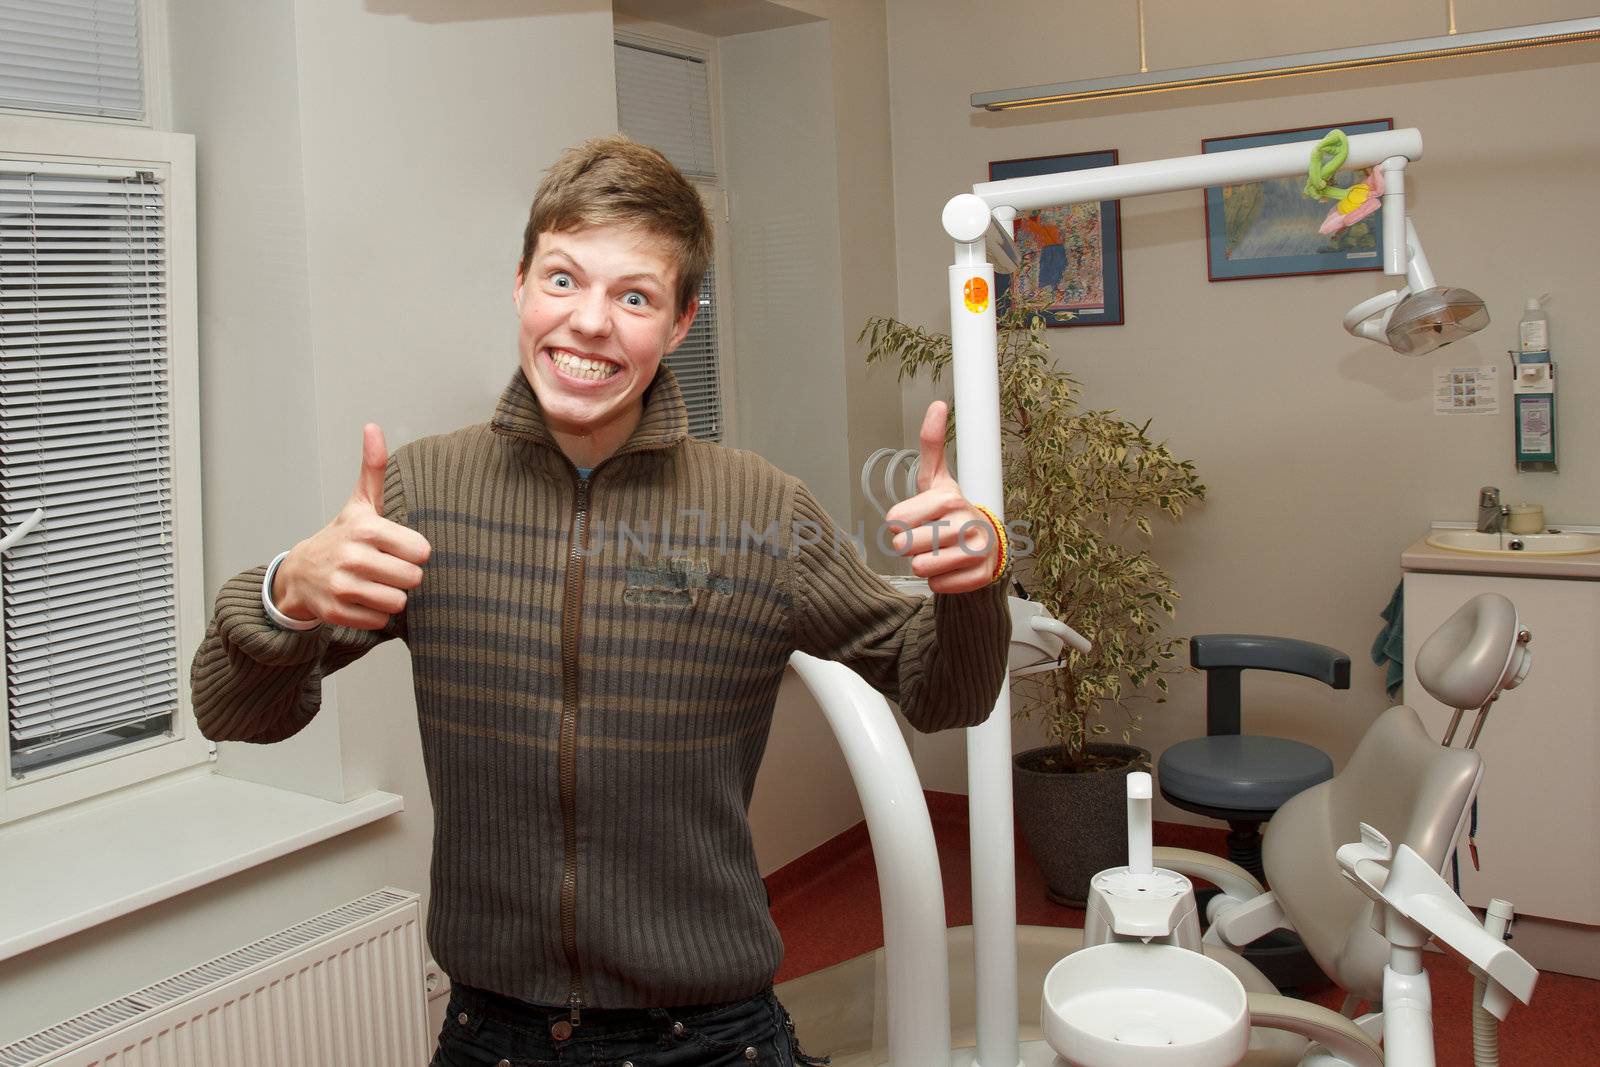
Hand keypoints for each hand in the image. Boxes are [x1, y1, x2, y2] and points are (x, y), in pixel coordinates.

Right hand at [273, 424, 431, 628]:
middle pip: (413, 578)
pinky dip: (375, 614)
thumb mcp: (360, 502)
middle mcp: (352, 557)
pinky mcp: (336, 613)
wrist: (301, 572)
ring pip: (398, 602)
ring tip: (374, 583)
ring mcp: (342, 587)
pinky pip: (379, 621)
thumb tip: (373, 427)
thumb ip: (373, 468)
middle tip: (386, 568)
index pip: (421, 551)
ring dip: (391, 596)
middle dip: (404, 576)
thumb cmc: (342, 535)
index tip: (398, 548)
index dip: (414, 552)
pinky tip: (361, 599)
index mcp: (365, 528)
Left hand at [884, 401, 999, 593]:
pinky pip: (936, 586)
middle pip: (904, 546)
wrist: (988, 543)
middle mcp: (965, 523)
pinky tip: (951, 566)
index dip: (899, 523)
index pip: (894, 519)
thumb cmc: (953, 511)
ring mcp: (975, 551)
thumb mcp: (937, 478)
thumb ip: (931, 445)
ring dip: (923, 563)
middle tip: (926, 537)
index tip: (916, 518)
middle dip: (909, 545)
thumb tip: (938, 404)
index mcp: (948, 497)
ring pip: (920, 568)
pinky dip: (939, 581)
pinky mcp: (980, 576)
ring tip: (938, 551)